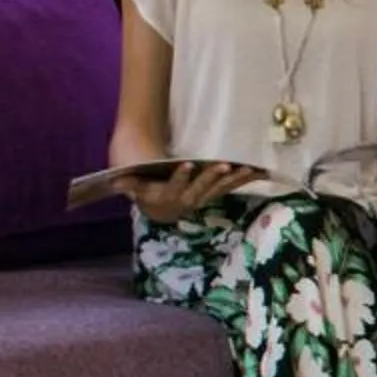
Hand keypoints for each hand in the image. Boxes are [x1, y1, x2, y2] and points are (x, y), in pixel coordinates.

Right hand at [123, 162, 260, 223]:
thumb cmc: (147, 193)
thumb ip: (129, 184)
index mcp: (169, 197)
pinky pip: (231, 187)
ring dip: (234, 179)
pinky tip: (259, 171)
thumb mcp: (136, 188)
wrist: (161, 211)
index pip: (174, 187)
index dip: (180, 177)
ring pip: (220, 188)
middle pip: (202, 188)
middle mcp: (189, 200)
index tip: (186, 165)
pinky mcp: (214, 194)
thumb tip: (117, 180)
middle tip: (224, 165)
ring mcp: (204, 198)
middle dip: (213, 176)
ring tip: (247, 168)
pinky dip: (244, 179)